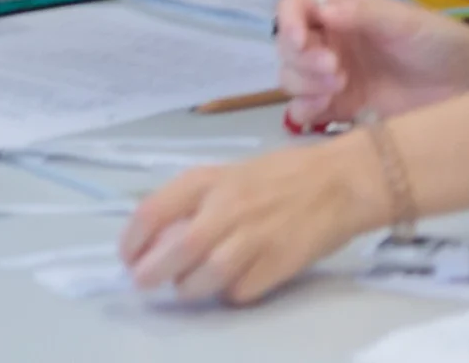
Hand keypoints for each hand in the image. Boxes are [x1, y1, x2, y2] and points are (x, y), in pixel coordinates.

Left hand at [121, 133, 382, 304]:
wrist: (340, 181)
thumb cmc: (282, 174)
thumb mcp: (231, 174)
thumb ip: (197, 201)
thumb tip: (158, 236)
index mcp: (210, 180)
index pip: (153, 211)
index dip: (132, 240)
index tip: (128, 256)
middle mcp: (226, 208)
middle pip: (174, 252)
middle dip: (151, 274)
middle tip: (145, 282)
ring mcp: (252, 239)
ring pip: (203, 279)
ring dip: (188, 288)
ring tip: (189, 285)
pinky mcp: (276, 266)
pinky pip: (238, 292)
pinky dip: (229, 294)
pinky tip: (233, 283)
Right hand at [276, 0, 468, 129]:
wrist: (464, 86)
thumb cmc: (436, 42)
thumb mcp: (403, 23)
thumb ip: (363, 15)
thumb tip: (322, 10)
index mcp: (341, 10)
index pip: (294, 8)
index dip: (289, 23)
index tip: (302, 42)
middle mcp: (330, 40)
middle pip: (287, 46)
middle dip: (302, 59)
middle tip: (335, 71)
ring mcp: (332, 76)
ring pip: (291, 77)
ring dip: (303, 84)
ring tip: (338, 88)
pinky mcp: (340, 108)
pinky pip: (303, 109)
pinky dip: (303, 110)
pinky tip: (323, 111)